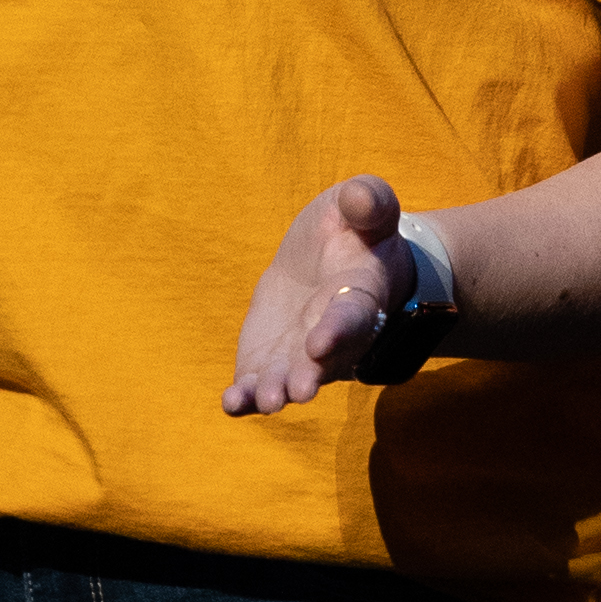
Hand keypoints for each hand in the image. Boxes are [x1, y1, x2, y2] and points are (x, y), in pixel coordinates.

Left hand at [225, 170, 427, 411]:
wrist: (337, 256)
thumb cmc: (358, 229)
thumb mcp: (368, 205)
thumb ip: (369, 200)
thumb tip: (360, 198)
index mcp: (361, 293)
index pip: (352, 315)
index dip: (337, 329)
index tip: (320, 342)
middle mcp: (333, 334)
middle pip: (323, 362)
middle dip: (309, 376)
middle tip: (297, 391)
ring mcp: (300, 351)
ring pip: (290, 379)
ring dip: (276, 391)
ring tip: (264, 401)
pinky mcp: (269, 355)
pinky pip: (258, 381)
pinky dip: (246, 397)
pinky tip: (232, 403)